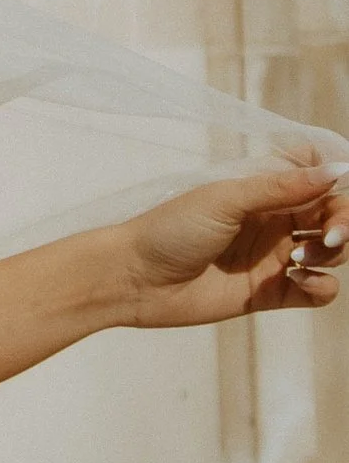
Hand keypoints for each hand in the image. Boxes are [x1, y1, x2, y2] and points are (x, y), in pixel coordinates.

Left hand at [114, 155, 348, 326]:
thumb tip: (336, 169)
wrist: (134, 277)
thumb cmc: (170, 229)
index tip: (340, 187)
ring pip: (332, 252)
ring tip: (299, 258)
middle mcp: (275, 222)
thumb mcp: (226, 198)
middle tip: (332, 234)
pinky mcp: (270, 293)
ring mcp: (274, 258)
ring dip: (333, 252)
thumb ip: (281, 186)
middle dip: (344, 222)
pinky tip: (301, 280)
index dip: (337, 183)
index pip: (319, 181)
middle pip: (333, 216)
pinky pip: (317, 291)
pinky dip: (322, 286)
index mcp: (264, 191)